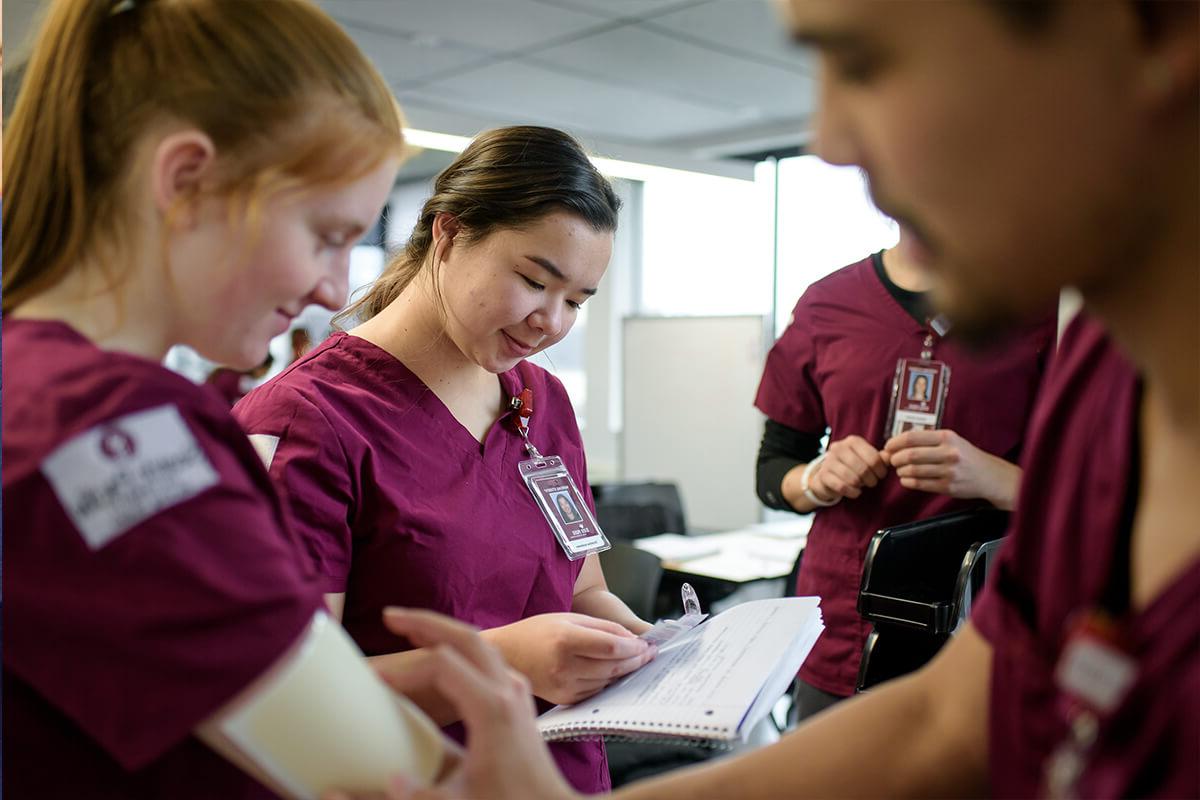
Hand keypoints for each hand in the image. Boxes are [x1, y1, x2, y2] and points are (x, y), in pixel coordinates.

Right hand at [323, 608, 576, 799]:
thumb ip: (420, 794)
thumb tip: (388, 781)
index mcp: (491, 708)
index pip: (441, 666)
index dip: (406, 669)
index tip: (376, 680)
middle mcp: (506, 690)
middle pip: (466, 638)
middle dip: (427, 622)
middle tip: (391, 617)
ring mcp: (515, 691)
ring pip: (480, 644)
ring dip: (445, 631)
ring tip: (411, 627)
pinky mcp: (517, 699)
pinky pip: (487, 659)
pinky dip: (460, 649)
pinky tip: (441, 656)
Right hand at [485, 612, 655, 704]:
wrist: (507, 654)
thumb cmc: (538, 631)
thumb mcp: (570, 618)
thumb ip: (602, 627)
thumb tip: (632, 639)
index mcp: (566, 640)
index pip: (612, 648)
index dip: (634, 648)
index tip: (647, 645)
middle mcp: (565, 666)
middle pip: (613, 667)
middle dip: (635, 660)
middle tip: (649, 654)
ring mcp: (564, 685)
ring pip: (606, 680)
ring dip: (624, 672)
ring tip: (634, 661)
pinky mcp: (564, 698)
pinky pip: (595, 691)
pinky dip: (607, 681)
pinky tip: (613, 672)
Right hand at [807, 435, 888, 501]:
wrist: (827, 474)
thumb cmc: (851, 466)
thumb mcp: (865, 458)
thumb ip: (879, 457)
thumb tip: (891, 457)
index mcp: (852, 441)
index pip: (874, 457)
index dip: (881, 470)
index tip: (881, 475)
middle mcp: (839, 447)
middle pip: (864, 469)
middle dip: (872, 480)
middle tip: (872, 482)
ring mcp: (829, 461)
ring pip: (853, 478)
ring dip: (861, 485)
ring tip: (862, 485)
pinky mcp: (823, 475)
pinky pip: (842, 487)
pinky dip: (852, 492)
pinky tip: (855, 491)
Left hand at [883, 428, 1020, 509]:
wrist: (989, 475)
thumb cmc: (964, 455)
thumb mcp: (950, 440)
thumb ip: (926, 440)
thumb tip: (896, 444)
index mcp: (947, 437)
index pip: (912, 437)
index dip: (895, 442)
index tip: (888, 446)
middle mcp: (948, 453)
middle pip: (910, 455)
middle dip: (895, 458)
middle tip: (892, 460)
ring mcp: (949, 471)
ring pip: (913, 471)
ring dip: (900, 471)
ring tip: (900, 470)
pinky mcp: (948, 487)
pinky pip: (920, 484)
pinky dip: (908, 482)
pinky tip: (906, 479)